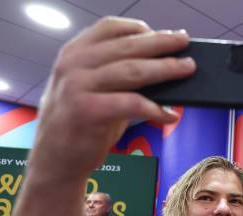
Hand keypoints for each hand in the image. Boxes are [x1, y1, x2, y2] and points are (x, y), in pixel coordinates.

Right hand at [30, 17, 195, 181]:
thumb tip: (159, 67)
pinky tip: (170, 115)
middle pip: (128, 47)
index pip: (110, 28)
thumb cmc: (78, 125)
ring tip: (187, 69)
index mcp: (73, 53)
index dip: (139, 28)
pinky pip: (132, 103)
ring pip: (133, 71)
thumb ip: (116, 75)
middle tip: (185, 41)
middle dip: (162, 43)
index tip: (164, 33)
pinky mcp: (88, 111)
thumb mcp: (90, 90)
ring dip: (166, 69)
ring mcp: (78, 86)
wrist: (55, 161)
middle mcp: (73, 65)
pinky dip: (155, 108)